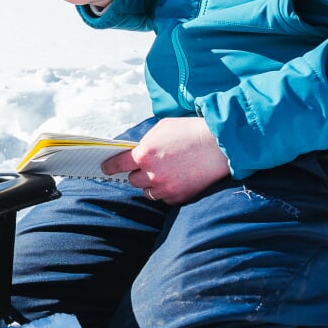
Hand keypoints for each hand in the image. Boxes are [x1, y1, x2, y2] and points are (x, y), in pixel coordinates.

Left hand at [101, 117, 229, 205]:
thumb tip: (135, 151)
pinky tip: (177, 179)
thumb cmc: (191, 132)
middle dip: (138, 173)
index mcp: (144, 154)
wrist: (220, 145)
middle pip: (133, 180)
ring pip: (148, 192)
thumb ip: (145, 143)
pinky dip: (167, 191)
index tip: (106, 169)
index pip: (117, 165)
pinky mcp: (179, 197)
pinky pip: (165, 199)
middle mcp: (151, 174)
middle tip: (150, 166)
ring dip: (152, 184)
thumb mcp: (162, 129)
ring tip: (167, 172)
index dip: (110, 167)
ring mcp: (165, 188)